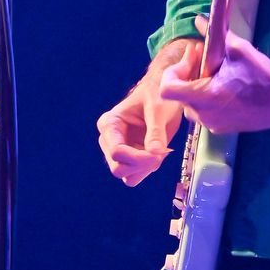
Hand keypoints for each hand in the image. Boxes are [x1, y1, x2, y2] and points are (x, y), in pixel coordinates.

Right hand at [97, 50, 196, 186]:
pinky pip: (135, 175)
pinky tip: (158, 153)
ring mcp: (118, 150)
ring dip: (145, 169)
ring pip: (126, 175)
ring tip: (160, 151)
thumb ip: (156, 132)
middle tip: (160, 153)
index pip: (116, 152)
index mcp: (110, 124)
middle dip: (141, 165)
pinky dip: (148, 169)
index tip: (158, 154)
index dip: (138, 158)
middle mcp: (109, 139)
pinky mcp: (129, 157)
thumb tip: (155, 153)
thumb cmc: (156, 95)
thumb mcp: (158, 109)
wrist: (161, 93)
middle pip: (118, 168)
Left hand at [159, 28, 269, 132]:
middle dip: (187, 75)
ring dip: (196, 87)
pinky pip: (204, 113)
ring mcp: (212, 125)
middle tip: (203, 58)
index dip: (172, 73)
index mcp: (205, 97)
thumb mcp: (238, 50)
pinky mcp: (221, 129)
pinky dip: (206, 99)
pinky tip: (223, 87)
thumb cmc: (262, 76)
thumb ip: (214, 36)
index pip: (167, 90)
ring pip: (190, 104)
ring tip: (214, 72)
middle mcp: (204, 115)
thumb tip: (198, 20)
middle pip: (179, 95)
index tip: (190, 61)